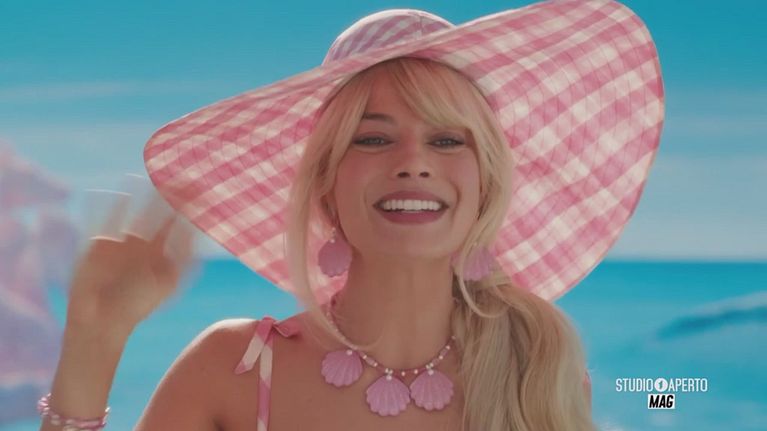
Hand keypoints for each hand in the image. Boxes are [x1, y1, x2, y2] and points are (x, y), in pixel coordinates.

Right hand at [66, 179, 196, 332]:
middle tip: (174, 176)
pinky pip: (106, 220)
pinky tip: (122, 194)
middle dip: (165, 197)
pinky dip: (112, 206)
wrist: (102, 320)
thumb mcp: (166, 280)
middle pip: (157, 214)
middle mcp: (144, 245)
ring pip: (134, 214)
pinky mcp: (100, 244)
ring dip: (139, 197)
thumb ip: (181, 254)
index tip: (197, 190)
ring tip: (143, 178)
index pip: (177, 225)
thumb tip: (196, 227)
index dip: (185, 209)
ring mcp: (122, 243)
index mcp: (163, 254)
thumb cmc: (138, 304)